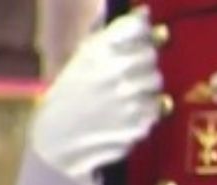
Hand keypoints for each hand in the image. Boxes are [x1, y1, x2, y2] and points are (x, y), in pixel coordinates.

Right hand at [31, 7, 162, 183]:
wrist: (59, 140)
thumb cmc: (71, 95)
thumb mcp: (84, 58)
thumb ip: (117, 34)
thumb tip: (145, 14)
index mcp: (97, 51)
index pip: (137, 28)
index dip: (140, 34)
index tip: (135, 42)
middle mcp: (115, 71)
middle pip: (151, 55)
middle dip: (142, 63)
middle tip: (124, 76)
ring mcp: (130, 98)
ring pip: (156, 81)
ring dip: (144, 87)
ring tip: (122, 96)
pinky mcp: (140, 122)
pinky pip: (157, 107)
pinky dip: (146, 109)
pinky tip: (126, 113)